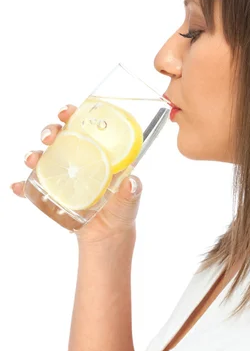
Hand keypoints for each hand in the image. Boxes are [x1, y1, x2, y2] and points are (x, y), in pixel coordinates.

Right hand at [10, 104, 142, 245]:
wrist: (107, 237)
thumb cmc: (121, 211)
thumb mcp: (129, 200)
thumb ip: (131, 192)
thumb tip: (131, 183)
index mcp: (98, 154)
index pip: (84, 127)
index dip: (74, 115)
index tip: (67, 112)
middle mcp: (78, 160)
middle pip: (60, 137)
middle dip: (51, 131)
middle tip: (49, 137)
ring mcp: (63, 176)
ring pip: (43, 157)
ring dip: (34, 154)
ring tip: (32, 160)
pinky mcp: (51, 194)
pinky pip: (32, 186)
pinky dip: (22, 185)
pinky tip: (17, 186)